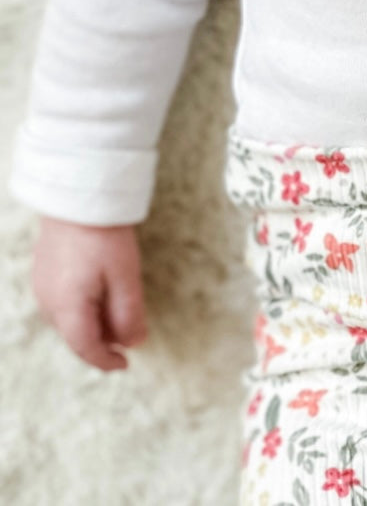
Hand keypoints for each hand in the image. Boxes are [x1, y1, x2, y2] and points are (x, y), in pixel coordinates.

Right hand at [31, 214, 147, 371]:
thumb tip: (133, 344)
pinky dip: (81, 306)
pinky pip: (61, 301)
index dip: (106, 361)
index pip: (86, 348)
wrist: (76, 194)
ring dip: (91, 322)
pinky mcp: (42, 270)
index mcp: (66, 308)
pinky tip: (100, 290)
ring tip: (117, 308)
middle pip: (75, 335)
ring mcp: (41, 285)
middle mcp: (47, 302)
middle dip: (101, 341)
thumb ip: (128, 314)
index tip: (125, 364)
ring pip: (67, 319)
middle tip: (128, 333)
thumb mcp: (125, 276)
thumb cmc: (104, 235)